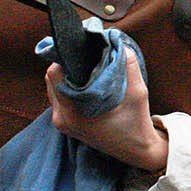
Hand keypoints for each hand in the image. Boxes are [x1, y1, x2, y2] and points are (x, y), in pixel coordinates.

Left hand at [45, 49, 169, 172]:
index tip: (83, 50)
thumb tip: (114, 41)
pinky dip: (71, 86)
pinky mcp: (66, 123)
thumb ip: (126, 63)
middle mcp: (62, 118)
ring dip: (69, 76)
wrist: (137, 150)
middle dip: (69, 65)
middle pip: (52, 78)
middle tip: (89, 58)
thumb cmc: (136, 123)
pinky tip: (89, 85)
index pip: (54, 73)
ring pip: (55, 86)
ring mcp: (62, 122)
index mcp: (72, 112)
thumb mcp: (137, 90)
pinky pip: (61, 96)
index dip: (67, 57)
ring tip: (90, 72)